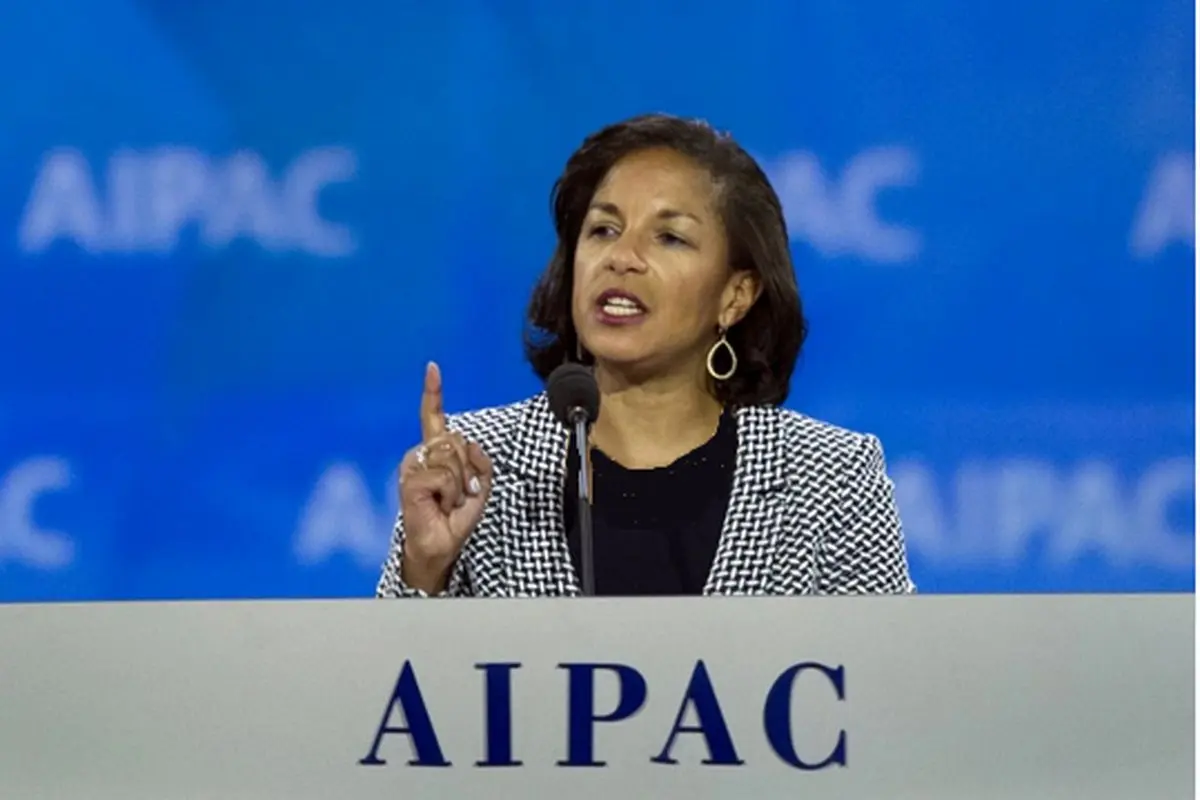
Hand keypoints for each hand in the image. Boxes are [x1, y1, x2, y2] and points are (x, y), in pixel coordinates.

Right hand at [398, 362, 492, 592]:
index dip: (433, 393)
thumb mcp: (480, 487)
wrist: (440, 547)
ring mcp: (412, 467)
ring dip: (461, 484)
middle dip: (468, 469)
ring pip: (452, 456)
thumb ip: (481, 462)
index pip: (433, 417)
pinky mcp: (410, 481)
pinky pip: (445, 475)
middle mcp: (420, 455)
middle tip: (459, 493)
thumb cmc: (455, 518)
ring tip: (449, 501)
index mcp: (436, 452)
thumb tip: (469, 441)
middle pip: (456, 440)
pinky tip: (441, 505)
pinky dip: (452, 493)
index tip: (432, 368)